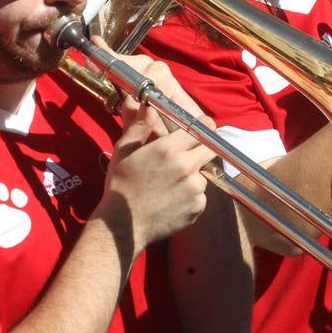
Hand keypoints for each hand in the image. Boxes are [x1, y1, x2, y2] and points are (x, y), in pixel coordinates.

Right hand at [95, 52, 216, 251]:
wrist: (122, 227)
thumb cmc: (120, 186)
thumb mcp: (124, 151)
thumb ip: (140, 125)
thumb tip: (150, 105)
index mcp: (170, 149)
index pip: (203, 127)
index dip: (202, 126)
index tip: (198, 128)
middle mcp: (187, 167)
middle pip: (210, 148)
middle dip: (201, 148)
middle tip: (185, 155)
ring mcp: (195, 189)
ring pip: (203, 173)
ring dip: (192, 175)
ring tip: (169, 184)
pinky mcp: (198, 208)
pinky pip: (201, 195)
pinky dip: (191, 196)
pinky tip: (171, 199)